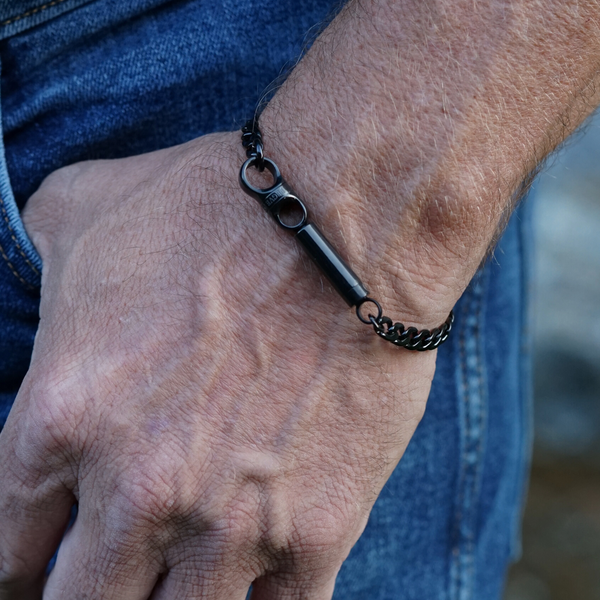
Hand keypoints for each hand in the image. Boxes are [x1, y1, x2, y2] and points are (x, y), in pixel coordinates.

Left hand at [0, 132, 437, 598]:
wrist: (345, 220)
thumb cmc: (214, 208)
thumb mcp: (83, 210)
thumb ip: (30, 264)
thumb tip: (32, 286)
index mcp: (64, 417)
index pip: (4, 547)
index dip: (11, 572)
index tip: (32, 571)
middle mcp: (139, 486)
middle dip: (77, 597)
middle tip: (95, 580)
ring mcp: (233, 520)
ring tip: (171, 584)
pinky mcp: (317, 527)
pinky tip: (252, 588)